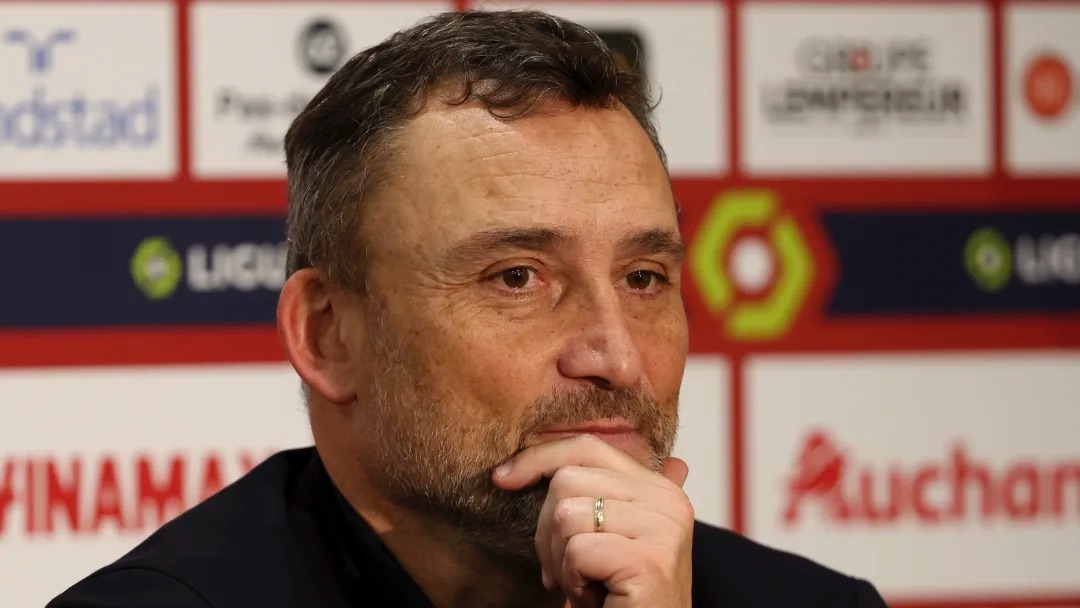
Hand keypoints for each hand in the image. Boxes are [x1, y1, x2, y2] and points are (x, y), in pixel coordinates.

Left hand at [492, 434, 693, 607]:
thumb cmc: (621, 595)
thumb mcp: (605, 535)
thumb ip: (584, 494)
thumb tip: (509, 470)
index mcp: (657, 487)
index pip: (586, 447)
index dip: (538, 458)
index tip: (503, 478)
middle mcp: (667, 501)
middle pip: (568, 480)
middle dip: (548, 530)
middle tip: (568, 569)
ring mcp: (662, 528)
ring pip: (567, 514)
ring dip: (562, 560)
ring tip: (587, 583)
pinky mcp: (649, 560)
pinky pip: (578, 551)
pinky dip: (574, 581)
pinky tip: (596, 596)